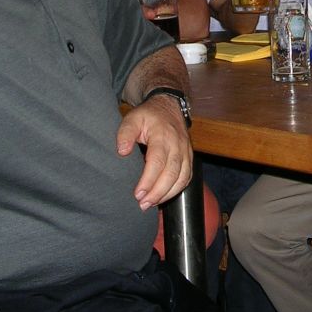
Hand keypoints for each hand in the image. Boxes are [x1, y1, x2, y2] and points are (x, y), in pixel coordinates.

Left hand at [118, 93, 192, 209]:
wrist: (169, 107)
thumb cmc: (149, 115)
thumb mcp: (133, 118)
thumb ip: (125, 133)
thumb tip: (122, 151)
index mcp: (163, 135)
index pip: (158, 161)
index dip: (148, 180)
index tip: (138, 194)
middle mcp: (178, 145)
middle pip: (172, 174)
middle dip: (157, 193)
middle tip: (143, 204)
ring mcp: (186, 152)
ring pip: (182, 178)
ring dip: (167, 194)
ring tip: (151, 204)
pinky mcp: (189, 158)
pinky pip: (187, 178)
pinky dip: (177, 190)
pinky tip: (163, 197)